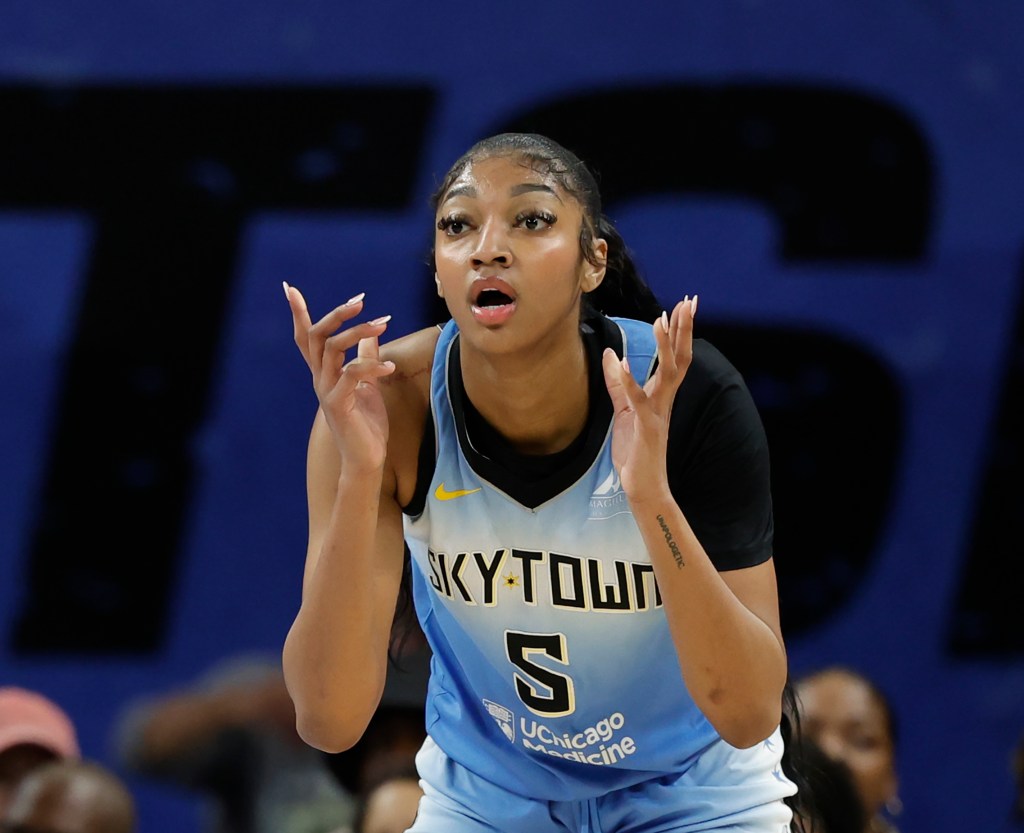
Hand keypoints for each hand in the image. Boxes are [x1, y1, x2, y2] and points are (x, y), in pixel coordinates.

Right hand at [284, 282, 395, 471]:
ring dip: (358, 333)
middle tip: (360, 301)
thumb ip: (367, 358)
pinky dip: (371, 366)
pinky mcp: (338, 405)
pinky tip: (390, 366)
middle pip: (316, 337)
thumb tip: (372, 334)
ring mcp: (326, 391)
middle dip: (335, 314)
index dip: (298, 314)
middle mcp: (320, 379)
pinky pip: (350, 376)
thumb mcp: (369, 384)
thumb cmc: (366, 423)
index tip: (290, 288)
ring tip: (383, 324)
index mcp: (324, 373)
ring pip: (332, 350)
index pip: (306, 338)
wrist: (366, 458)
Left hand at [601, 296, 696, 503]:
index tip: (686, 304)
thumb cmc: (635, 450)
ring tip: (660, 319)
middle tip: (689, 301)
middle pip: (680, 358)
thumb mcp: (623, 410)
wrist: (643, 485)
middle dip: (684, 329)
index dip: (681, 331)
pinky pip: (637, 400)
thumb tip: (611, 352)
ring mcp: (657, 412)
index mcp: (662, 395)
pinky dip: (628, 380)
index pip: (676, 356)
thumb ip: (617, 382)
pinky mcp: (644, 426)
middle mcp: (664, 400)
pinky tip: (621, 361)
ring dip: (664, 346)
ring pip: (667, 374)